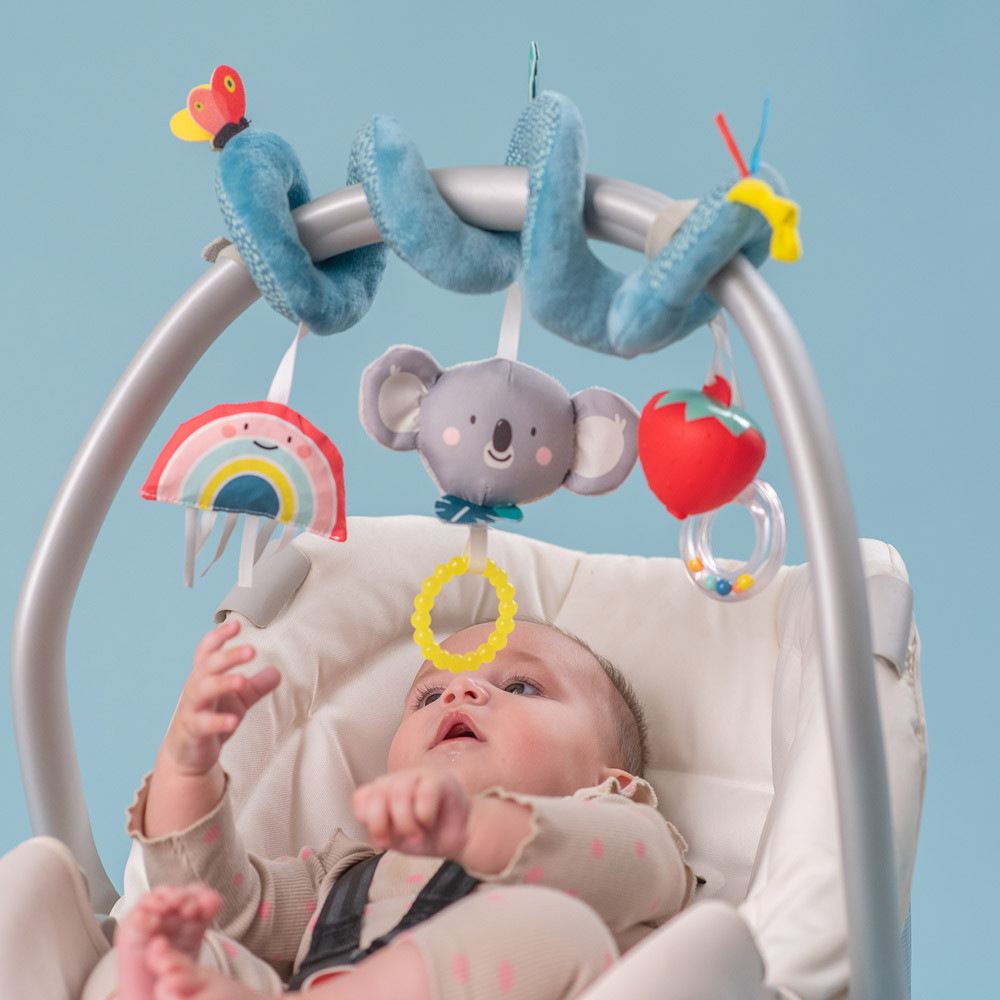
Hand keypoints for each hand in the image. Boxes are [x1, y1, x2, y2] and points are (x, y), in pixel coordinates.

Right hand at [160, 620, 280, 777]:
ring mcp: (192, 709)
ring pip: (202, 690)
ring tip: (242, 679)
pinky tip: (233, 720)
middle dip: (228, 656)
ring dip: (222, 683)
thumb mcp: (238, 700)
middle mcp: (196, 688)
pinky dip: (218, 721)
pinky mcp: (193, 731)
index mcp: (205, 675)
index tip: (236, 624)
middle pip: (207, 666)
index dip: (219, 636)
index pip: (207, 650)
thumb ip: (256, 686)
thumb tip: (277, 672)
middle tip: (252, 650)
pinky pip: (204, 724)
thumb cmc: (211, 717)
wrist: (187, 753)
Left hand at [352, 768, 469, 857]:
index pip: (361, 797)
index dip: (367, 819)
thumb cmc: (427, 835)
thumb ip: (379, 830)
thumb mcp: (396, 839)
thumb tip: (373, 828)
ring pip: (399, 791)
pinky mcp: (441, 778)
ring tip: (417, 836)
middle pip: (378, 792)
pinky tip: (431, 822)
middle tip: (400, 839)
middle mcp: (399, 780)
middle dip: (384, 822)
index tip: (382, 838)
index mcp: (384, 792)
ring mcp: (420, 775)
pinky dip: (425, 815)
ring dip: (406, 822)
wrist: (460, 837)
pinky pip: (425, 792)